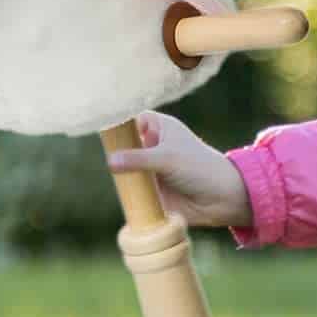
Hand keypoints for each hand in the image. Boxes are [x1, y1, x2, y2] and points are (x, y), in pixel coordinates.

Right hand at [106, 110, 254, 229]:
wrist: (222, 198)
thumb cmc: (200, 167)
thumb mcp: (168, 158)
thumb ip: (139, 159)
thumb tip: (110, 162)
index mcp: (158, 126)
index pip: (129, 117)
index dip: (114, 120)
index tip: (94, 121)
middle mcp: (150, 144)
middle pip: (122, 143)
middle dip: (111, 149)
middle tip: (100, 155)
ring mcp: (148, 167)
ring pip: (123, 167)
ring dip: (116, 173)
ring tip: (111, 175)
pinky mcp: (149, 189)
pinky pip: (129, 188)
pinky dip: (123, 191)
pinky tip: (115, 193)